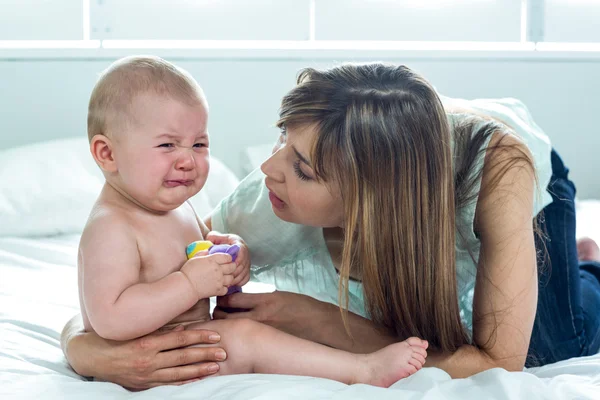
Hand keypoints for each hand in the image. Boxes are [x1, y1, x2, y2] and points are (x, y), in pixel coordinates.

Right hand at [67, 325, 226, 389]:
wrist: (89, 356)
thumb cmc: (114, 337)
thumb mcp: (136, 329)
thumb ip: (159, 328)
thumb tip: (183, 326)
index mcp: (146, 343)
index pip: (179, 339)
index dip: (199, 337)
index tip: (216, 334)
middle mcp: (148, 360)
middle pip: (183, 357)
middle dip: (205, 354)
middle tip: (224, 352)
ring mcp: (146, 375)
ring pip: (178, 373)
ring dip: (199, 370)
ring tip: (216, 367)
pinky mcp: (143, 385)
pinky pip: (167, 384)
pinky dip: (183, 382)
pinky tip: (197, 380)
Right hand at [181, 252, 235, 297]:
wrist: (185, 286)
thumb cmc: (188, 271)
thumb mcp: (195, 257)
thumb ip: (205, 253)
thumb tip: (210, 250)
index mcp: (213, 260)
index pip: (228, 257)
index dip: (228, 258)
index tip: (225, 260)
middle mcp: (218, 270)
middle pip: (232, 266)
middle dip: (231, 266)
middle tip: (227, 267)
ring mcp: (219, 281)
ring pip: (231, 278)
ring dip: (229, 277)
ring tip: (224, 277)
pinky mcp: (218, 290)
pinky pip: (227, 288)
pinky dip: (225, 287)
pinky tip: (220, 285)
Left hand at [205, 231, 250, 286]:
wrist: (221, 245)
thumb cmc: (217, 241)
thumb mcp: (214, 237)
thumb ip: (213, 238)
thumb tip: (211, 240)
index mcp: (238, 242)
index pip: (242, 250)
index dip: (239, 258)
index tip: (234, 265)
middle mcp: (244, 251)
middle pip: (245, 263)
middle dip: (237, 271)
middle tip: (229, 277)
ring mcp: (246, 260)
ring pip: (245, 271)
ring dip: (238, 278)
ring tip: (229, 283)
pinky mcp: (246, 268)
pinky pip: (246, 276)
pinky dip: (241, 281)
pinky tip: (233, 284)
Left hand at [213, 291, 322, 338]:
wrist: (319, 324)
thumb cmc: (302, 307)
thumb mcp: (279, 295)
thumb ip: (260, 298)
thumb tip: (243, 300)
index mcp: (264, 300)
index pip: (231, 299)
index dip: (222, 297)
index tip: (222, 296)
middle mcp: (260, 315)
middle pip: (224, 314)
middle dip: (218, 311)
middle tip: (220, 309)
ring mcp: (261, 330)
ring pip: (230, 328)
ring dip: (224, 324)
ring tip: (227, 322)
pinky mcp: (265, 341)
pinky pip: (243, 339)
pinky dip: (237, 335)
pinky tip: (240, 333)